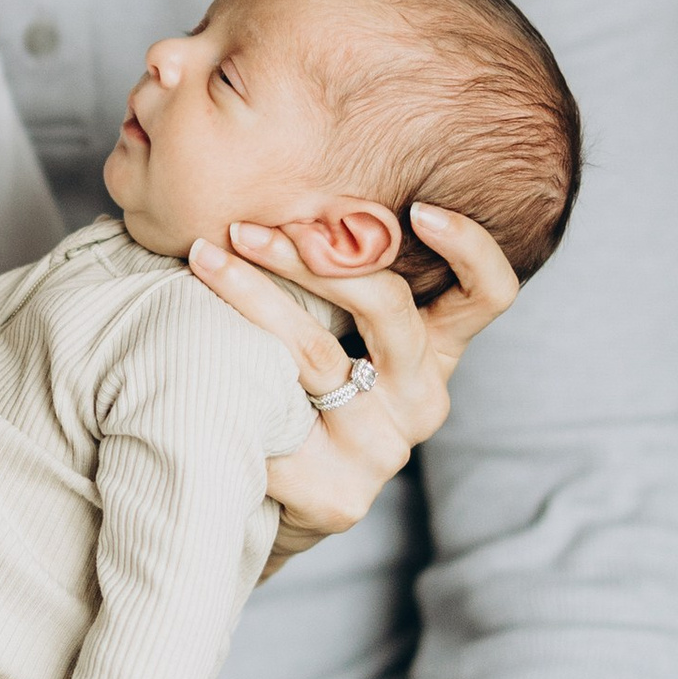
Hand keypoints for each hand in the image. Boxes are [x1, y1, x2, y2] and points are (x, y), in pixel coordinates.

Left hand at [188, 200, 519, 541]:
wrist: (270, 498)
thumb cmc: (298, 388)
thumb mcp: (337, 330)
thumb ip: (343, 276)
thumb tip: (297, 179)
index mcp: (433, 351)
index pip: (488, 296)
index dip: (471, 249)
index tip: (421, 208)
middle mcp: (422, 399)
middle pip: (386, 307)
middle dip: (310, 253)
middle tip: (246, 227)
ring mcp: (385, 451)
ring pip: (315, 353)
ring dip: (250, 295)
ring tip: (202, 257)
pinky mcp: (340, 495)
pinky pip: (274, 415)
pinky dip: (228, 376)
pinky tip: (189, 356)